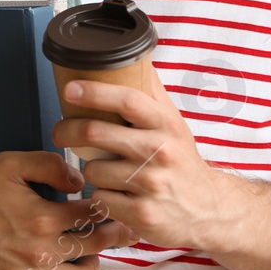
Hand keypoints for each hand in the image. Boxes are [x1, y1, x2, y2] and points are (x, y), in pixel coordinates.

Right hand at [0, 150, 134, 269]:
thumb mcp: (10, 163)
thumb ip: (50, 165)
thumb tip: (80, 183)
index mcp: (44, 219)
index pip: (95, 217)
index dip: (111, 212)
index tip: (118, 211)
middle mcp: (41, 253)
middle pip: (96, 248)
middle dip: (112, 237)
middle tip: (120, 231)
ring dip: (89, 263)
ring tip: (85, 252)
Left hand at [51, 70, 230, 252]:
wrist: (210, 210)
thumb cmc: (182, 161)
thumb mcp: (173, 124)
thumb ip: (151, 93)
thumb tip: (130, 55)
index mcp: (165, 125)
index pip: (127, 100)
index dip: (94, 92)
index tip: (69, 90)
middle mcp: (161, 152)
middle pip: (96, 133)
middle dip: (68, 130)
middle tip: (59, 131)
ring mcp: (152, 184)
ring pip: (93, 170)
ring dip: (90, 171)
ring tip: (106, 171)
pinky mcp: (143, 214)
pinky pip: (100, 198)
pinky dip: (102, 197)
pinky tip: (118, 196)